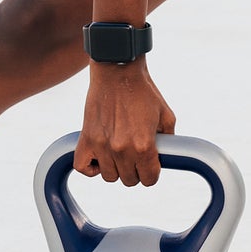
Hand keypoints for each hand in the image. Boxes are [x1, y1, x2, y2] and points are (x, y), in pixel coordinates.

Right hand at [74, 64, 175, 186]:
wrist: (117, 71)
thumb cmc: (142, 91)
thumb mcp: (166, 115)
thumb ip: (168, 140)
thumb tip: (164, 157)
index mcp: (144, 145)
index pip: (149, 179)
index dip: (152, 173)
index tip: (150, 164)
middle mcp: (122, 149)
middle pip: (129, 180)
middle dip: (135, 170)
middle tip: (135, 154)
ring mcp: (102, 145)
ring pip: (109, 176)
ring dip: (115, 168)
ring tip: (119, 152)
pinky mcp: (86, 138)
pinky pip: (82, 167)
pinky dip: (90, 167)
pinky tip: (99, 157)